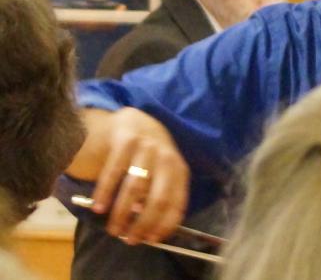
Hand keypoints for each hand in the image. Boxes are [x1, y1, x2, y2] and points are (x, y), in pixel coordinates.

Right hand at [87, 108, 189, 244]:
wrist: (134, 121)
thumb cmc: (148, 156)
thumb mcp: (161, 173)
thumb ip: (156, 195)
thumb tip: (146, 228)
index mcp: (179, 170)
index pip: (177, 202)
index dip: (166, 224)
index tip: (152, 240)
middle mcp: (167, 158)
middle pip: (158, 198)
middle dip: (144, 223)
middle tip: (129, 240)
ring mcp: (148, 147)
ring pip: (136, 187)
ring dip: (123, 213)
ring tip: (113, 230)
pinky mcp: (127, 140)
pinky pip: (115, 171)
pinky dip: (106, 192)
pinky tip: (98, 208)